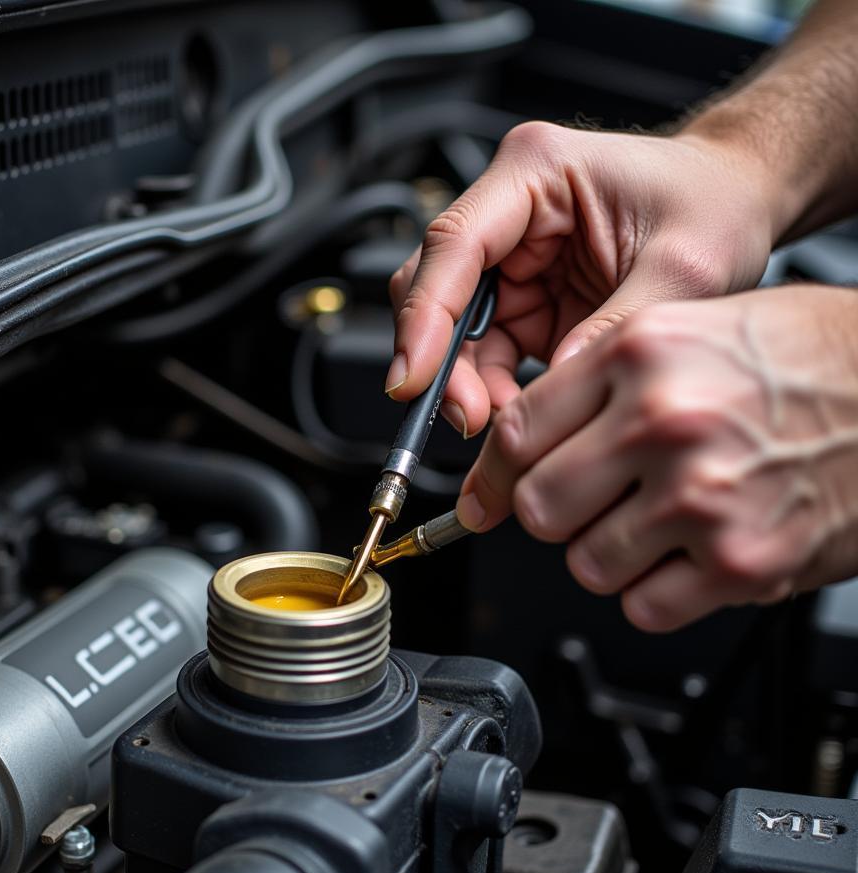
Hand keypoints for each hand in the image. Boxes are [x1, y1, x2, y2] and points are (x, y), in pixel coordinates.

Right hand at [386, 120, 776, 437]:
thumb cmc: (715, 205)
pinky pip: (485, 352)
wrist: (738, 206)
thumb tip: (555, 393)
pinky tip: (517, 412)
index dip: (425, 316)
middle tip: (469, 417)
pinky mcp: (523, 299)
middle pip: (438, 290)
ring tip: (503, 422)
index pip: (454, 244)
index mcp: (535, 172)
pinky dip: (491, 389)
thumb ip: (618, 325)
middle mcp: (510, 212)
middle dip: (441, 360)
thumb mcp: (686, 267)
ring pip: (454, 331)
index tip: (412, 379)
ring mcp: (512, 259)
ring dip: (467, 383)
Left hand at [454, 285, 857, 631]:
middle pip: (538, 506)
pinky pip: (643, 606)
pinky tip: (691, 553)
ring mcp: (702, 498)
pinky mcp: (741, 563)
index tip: (492, 493)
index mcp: (644, 353)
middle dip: (555, 513)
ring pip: (586, 562)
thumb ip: (604, 382)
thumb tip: (525, 440)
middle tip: (590, 502)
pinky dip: (656, 591)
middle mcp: (665, 421)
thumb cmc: (813, 359)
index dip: (497, 472)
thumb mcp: (697, 328)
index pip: (519, 431)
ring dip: (610, 553)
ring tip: (660, 521)